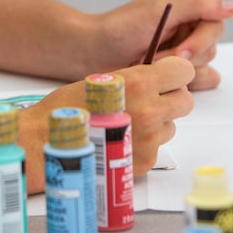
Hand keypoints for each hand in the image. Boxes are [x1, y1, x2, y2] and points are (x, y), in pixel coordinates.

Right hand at [22, 56, 194, 178]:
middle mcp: (149, 111)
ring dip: (157, 122)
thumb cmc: (67, 107)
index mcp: (138, 83)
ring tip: (126, 122)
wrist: (47, 140)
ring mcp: (149, 139)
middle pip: (185, 101)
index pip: (183, 71)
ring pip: (171, 125)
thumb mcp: (103, 80)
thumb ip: (135, 78)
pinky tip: (119, 139)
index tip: (165, 76)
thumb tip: (158, 79)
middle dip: (170, 98)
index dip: (174, 73)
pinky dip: (143, 143)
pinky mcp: (145, 161)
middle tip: (147, 100)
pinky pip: (157, 147)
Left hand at [88, 0, 232, 90]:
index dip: (199, 41)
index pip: (214, 24)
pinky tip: (158, 78)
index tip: (180, 52)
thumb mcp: (157, 12)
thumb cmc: (119, 28)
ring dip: (177, 71)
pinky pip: (194, 82)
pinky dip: (179, 83)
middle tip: (153, 58)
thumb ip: (197, 6)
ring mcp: (179, 49)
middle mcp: (186, 26)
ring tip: (149, 65)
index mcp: (186, 6)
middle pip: (210, 49)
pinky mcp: (172, 69)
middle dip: (181, 57)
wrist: (92, 51)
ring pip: (203, 68)